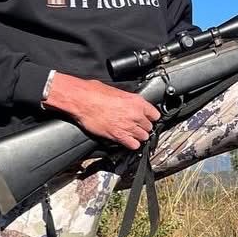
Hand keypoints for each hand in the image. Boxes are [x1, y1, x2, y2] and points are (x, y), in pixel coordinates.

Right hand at [43, 73, 160, 149]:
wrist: (82, 99)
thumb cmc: (94, 92)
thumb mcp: (116, 91)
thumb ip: (128, 100)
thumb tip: (129, 103)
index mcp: (137, 101)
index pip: (155, 114)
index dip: (151, 117)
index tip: (148, 119)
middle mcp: (136, 114)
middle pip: (149, 127)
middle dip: (144, 127)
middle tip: (137, 127)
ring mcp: (128, 126)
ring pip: (144, 137)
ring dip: (138, 136)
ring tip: (132, 135)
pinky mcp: (118, 136)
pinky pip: (134, 145)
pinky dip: (131, 144)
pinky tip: (127, 141)